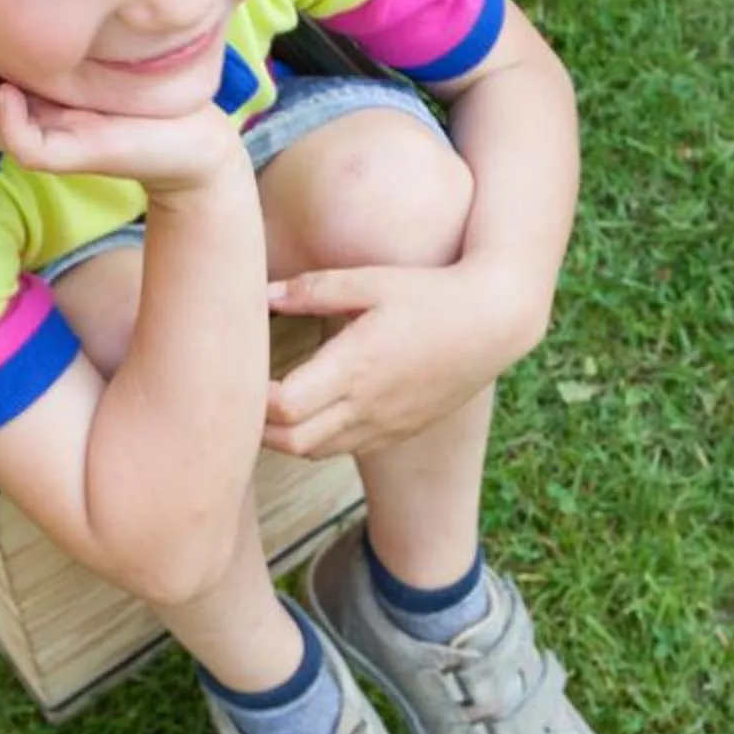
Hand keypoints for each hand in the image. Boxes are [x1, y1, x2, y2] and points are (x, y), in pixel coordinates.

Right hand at [0, 16, 245, 197]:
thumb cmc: (140, 79)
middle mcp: (23, 116)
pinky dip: (8, 122)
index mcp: (19, 91)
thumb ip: (52, 14)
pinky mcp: (71, 155)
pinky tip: (7, 91)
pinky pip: (24, 146)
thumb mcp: (88, 34)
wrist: (191, 129)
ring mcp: (45, 137)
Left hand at [261, 258, 543, 459]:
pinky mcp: (399, 431)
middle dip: (257, 427)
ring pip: (315, 452)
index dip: (251, 397)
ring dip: (284, 436)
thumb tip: (259, 292)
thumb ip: (312, 289)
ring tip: (266, 407)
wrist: (495, 322)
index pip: (282, 407)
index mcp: (355, 367)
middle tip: (239, 398)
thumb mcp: (370, 281)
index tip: (240, 371)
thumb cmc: (430, 293)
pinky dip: (315, 439)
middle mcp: (368, 405)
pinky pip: (344, 449)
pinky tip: (308, 411)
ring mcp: (385, 425)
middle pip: (291, 441)